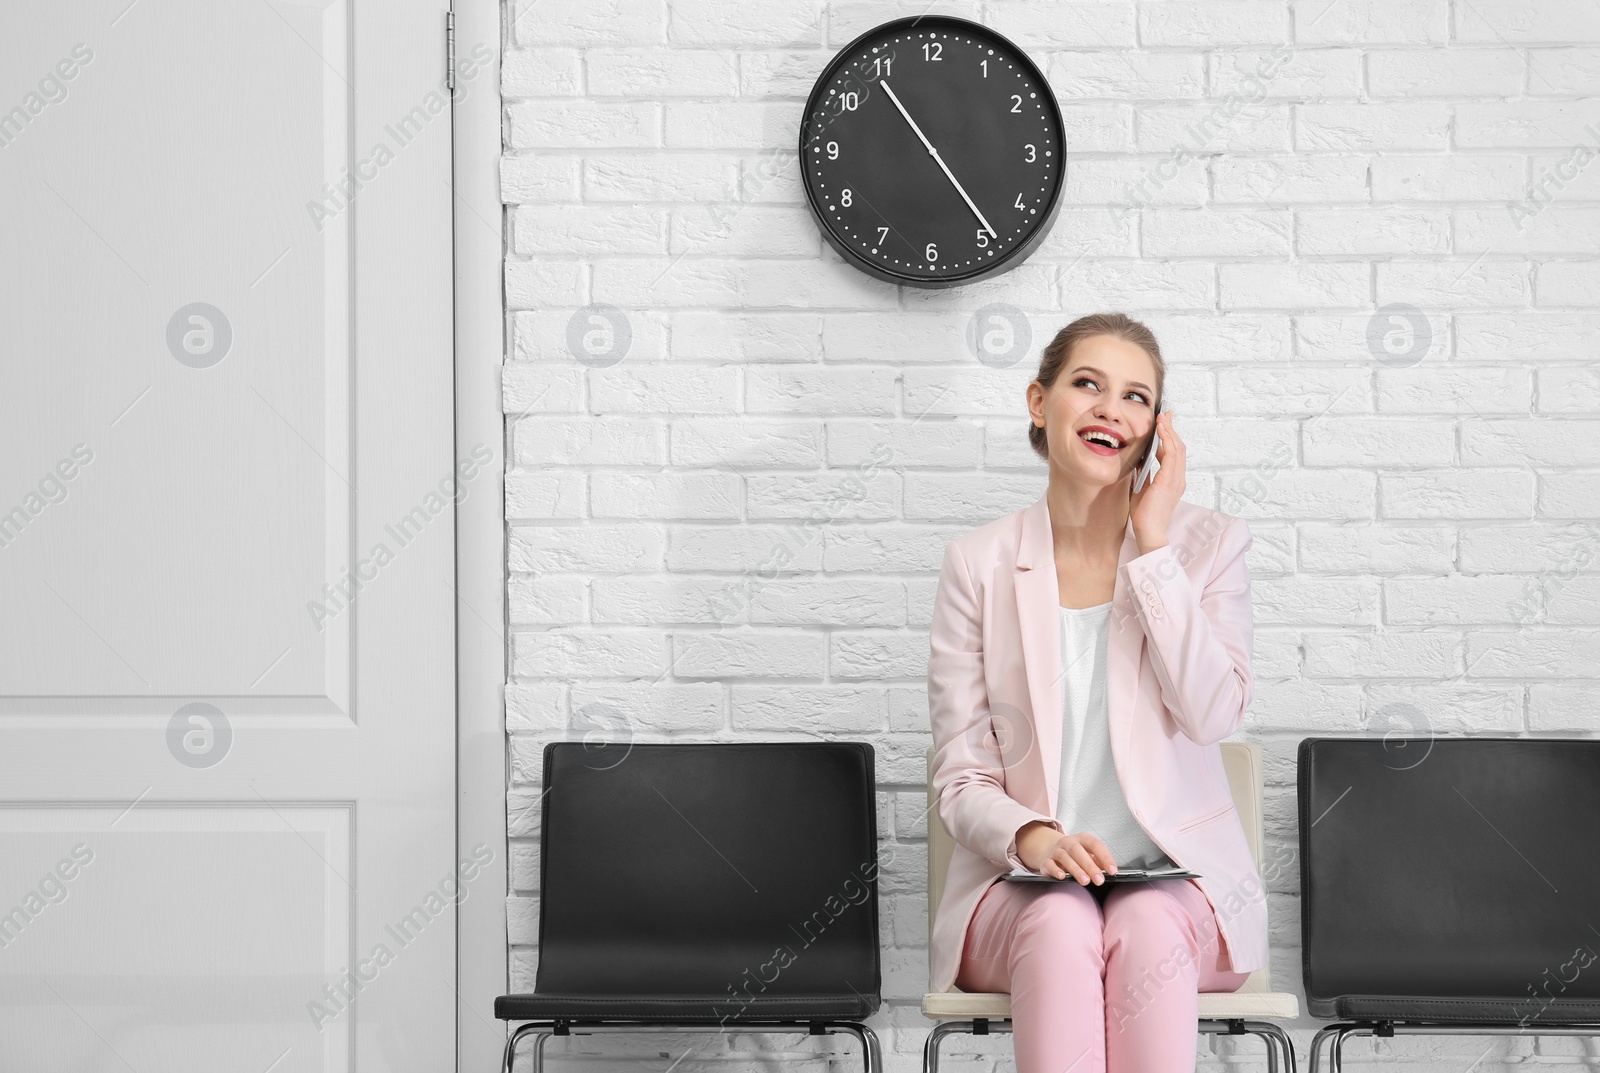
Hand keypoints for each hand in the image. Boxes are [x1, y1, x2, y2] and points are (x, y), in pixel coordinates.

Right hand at [1016, 821, 1117, 884]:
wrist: (1050, 850)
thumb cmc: (1075, 855)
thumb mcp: (1087, 854)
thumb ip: (1098, 861)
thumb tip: (1109, 871)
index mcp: (1082, 839)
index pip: (1095, 844)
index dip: (1105, 857)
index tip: (1113, 871)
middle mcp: (1068, 842)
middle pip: (1078, 851)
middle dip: (1090, 866)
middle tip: (1099, 880)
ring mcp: (1056, 851)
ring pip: (1065, 857)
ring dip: (1076, 870)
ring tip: (1085, 881)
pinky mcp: (1046, 861)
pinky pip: (1050, 864)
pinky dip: (1055, 870)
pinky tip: (1062, 877)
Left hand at [1129, 409, 1184, 554]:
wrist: (1148, 531)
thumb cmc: (1145, 514)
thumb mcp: (1142, 487)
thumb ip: (1144, 472)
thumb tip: (1137, 457)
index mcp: (1173, 480)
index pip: (1174, 453)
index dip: (1170, 437)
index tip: (1164, 423)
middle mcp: (1179, 478)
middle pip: (1179, 447)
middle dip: (1172, 429)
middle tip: (1165, 414)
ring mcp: (1177, 479)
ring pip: (1178, 448)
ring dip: (1170, 431)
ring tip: (1163, 418)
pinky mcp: (1171, 481)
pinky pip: (1173, 455)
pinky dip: (1168, 440)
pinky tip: (1161, 431)